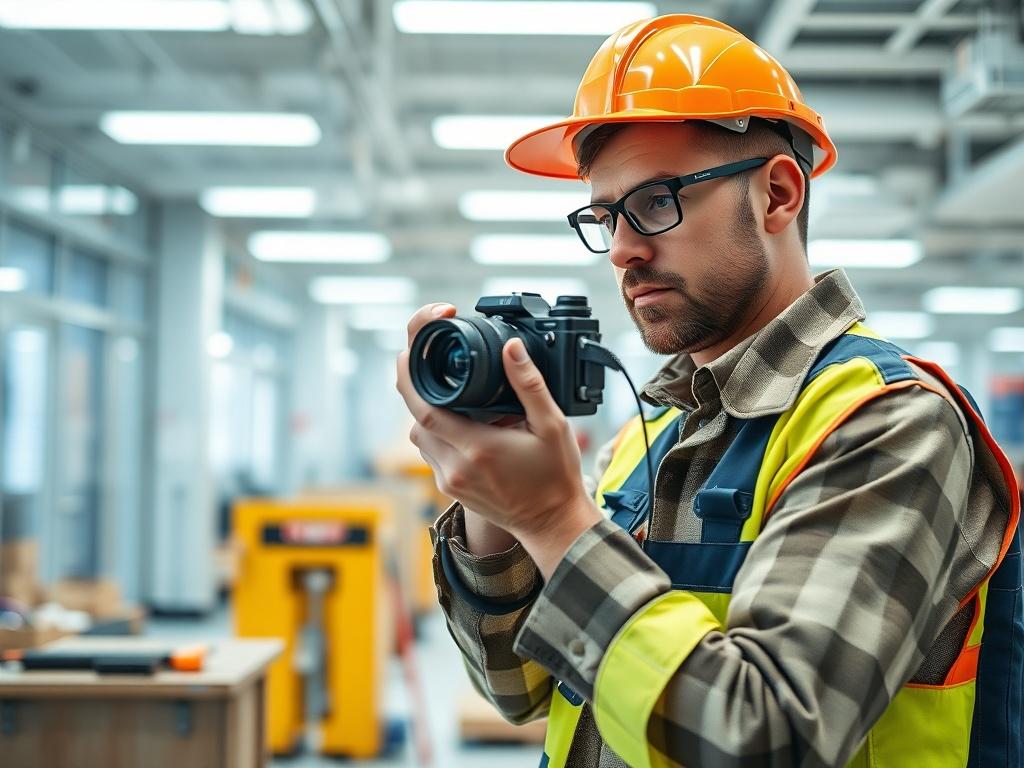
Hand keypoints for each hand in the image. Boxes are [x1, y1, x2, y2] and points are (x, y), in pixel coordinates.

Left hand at [396, 303, 600, 575]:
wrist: (552, 523)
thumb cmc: (555, 476)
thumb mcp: (552, 426)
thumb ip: (529, 385)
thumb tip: (511, 348)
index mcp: (479, 448)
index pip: (426, 410)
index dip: (411, 378)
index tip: (411, 353)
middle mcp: (456, 467)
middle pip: (417, 421)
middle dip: (418, 390)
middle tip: (428, 364)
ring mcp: (449, 481)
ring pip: (420, 438)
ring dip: (428, 413)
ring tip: (449, 393)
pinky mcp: (449, 489)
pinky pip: (430, 453)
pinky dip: (437, 433)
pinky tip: (458, 421)